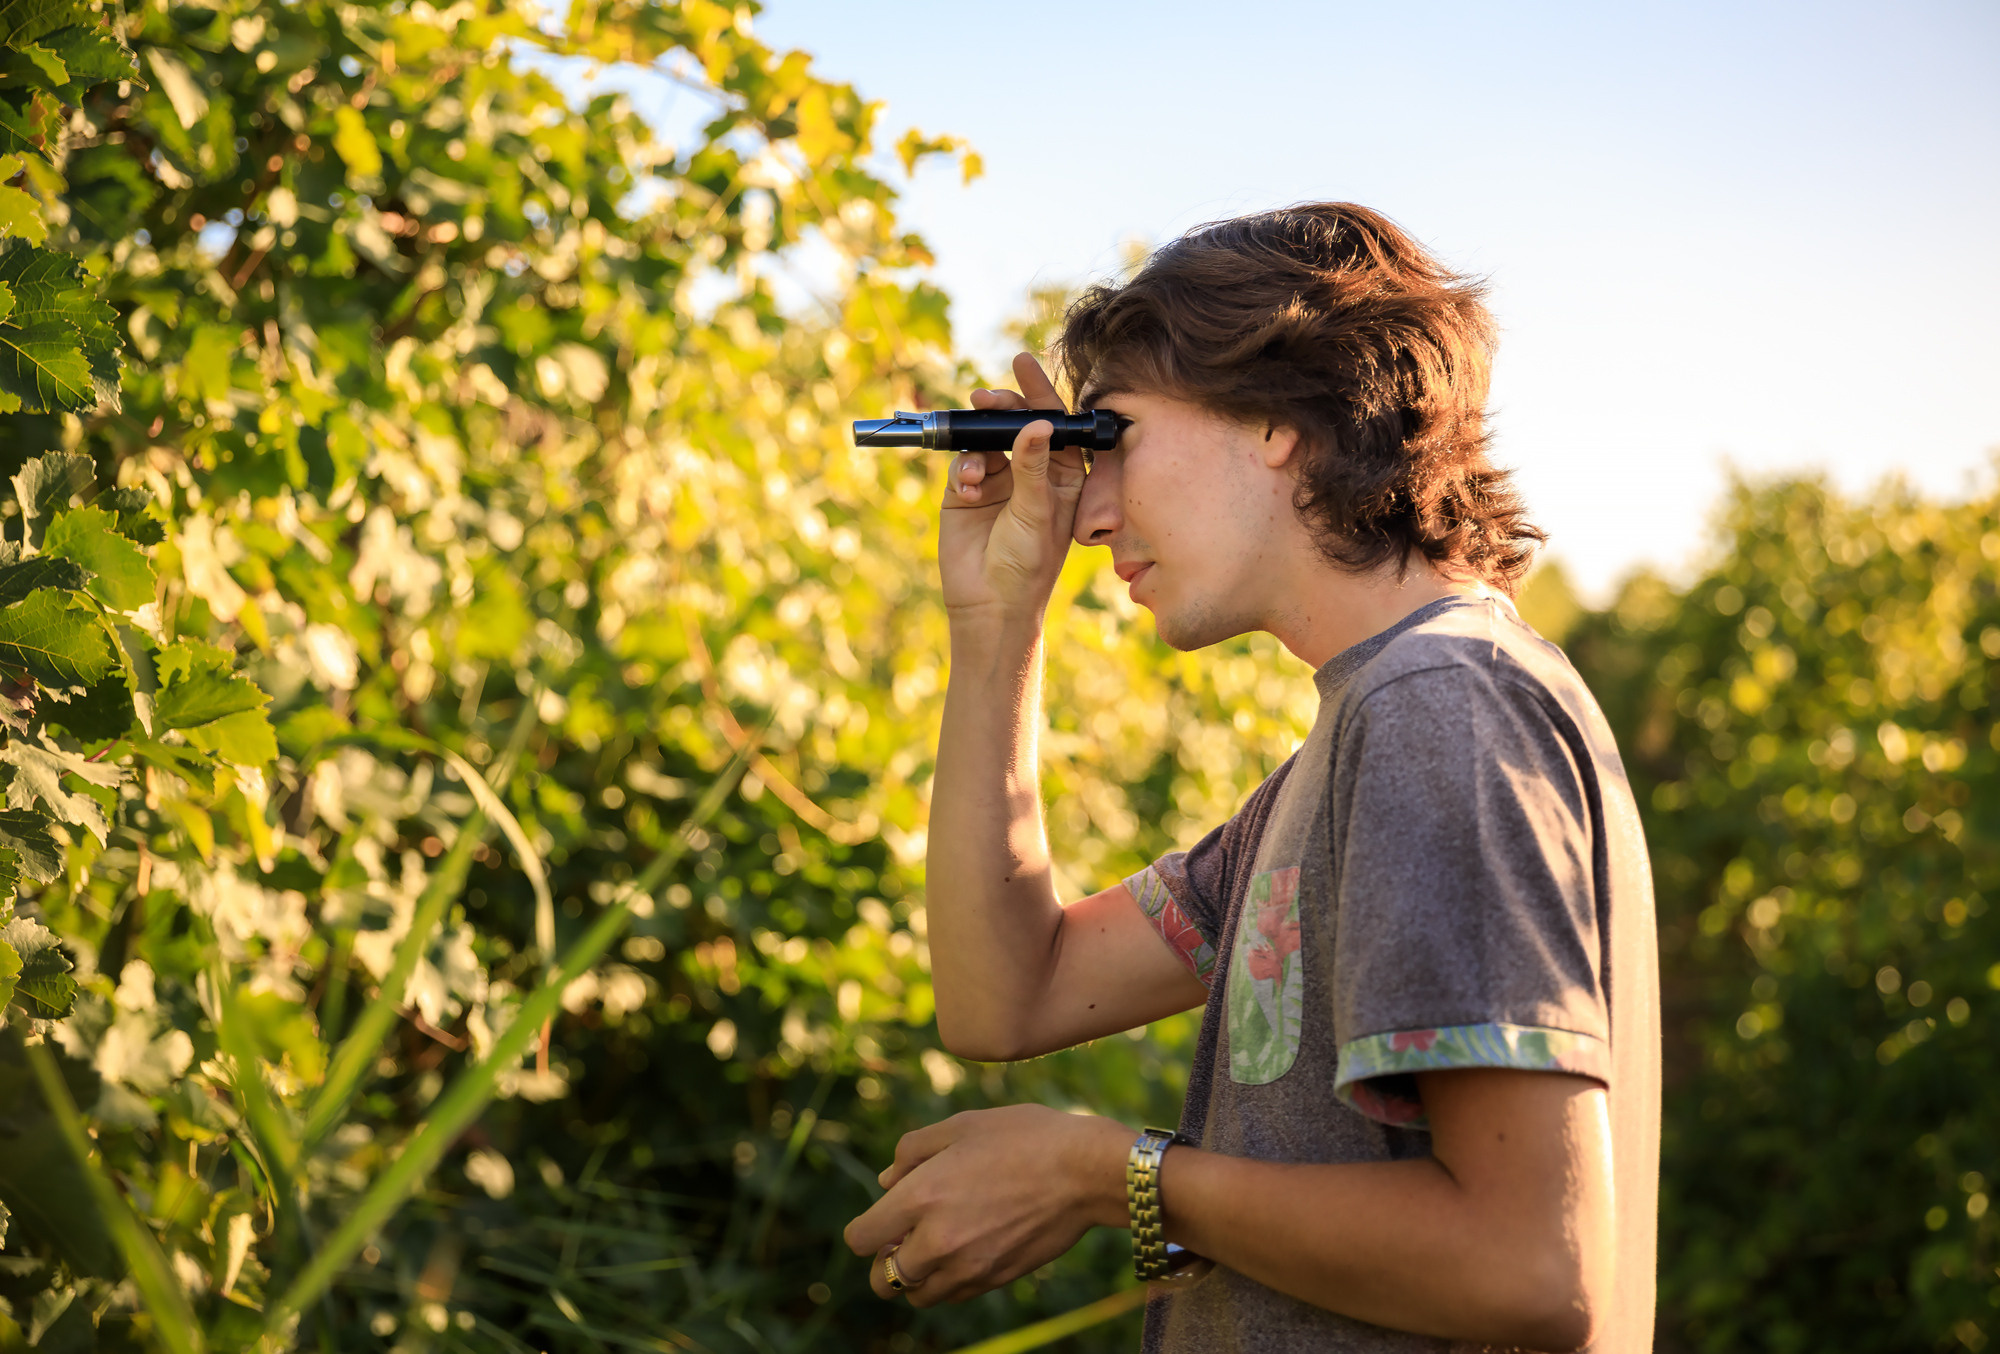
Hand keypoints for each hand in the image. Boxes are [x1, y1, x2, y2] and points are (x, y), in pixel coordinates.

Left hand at [843, 1105, 1130, 1305]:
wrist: (1085, 1171)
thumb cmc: (1024, 1137)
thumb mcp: (962, 1126)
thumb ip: (913, 1151)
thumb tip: (886, 1180)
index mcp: (921, 1197)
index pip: (861, 1239)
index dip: (864, 1230)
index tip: (881, 1220)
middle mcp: (938, 1241)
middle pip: (883, 1281)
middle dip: (885, 1263)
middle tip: (904, 1239)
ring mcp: (969, 1266)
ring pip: (919, 1296)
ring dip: (917, 1278)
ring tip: (936, 1246)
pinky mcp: (996, 1279)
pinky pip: (955, 1296)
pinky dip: (949, 1282)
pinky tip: (966, 1250)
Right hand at [938, 352, 1090, 622]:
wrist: (989, 603)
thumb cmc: (1028, 564)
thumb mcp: (1037, 512)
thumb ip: (1032, 467)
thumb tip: (1035, 423)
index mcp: (1063, 474)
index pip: (1054, 423)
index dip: (1041, 392)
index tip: (1023, 363)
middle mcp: (1031, 471)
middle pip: (1018, 423)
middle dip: (1002, 409)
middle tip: (986, 399)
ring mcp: (998, 478)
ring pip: (986, 439)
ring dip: (978, 443)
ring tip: (976, 467)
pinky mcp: (966, 490)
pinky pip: (963, 463)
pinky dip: (963, 471)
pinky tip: (968, 490)